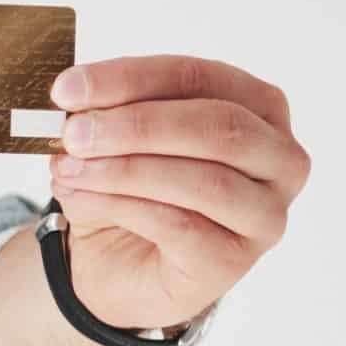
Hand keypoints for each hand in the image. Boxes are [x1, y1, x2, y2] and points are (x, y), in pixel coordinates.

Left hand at [44, 54, 310, 330]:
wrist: (118, 267)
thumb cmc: (128, 191)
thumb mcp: (112, 142)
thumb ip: (105, 115)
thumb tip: (73, 99)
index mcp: (259, 107)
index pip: (199, 77)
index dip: (130, 78)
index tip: (67, 89)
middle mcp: (279, 158)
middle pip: (217, 126)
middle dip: (136, 125)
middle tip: (72, 132)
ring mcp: (265, 214)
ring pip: (204, 180)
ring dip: (123, 170)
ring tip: (66, 169)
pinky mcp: (234, 260)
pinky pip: (180, 226)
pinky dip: (121, 206)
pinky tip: (79, 197)